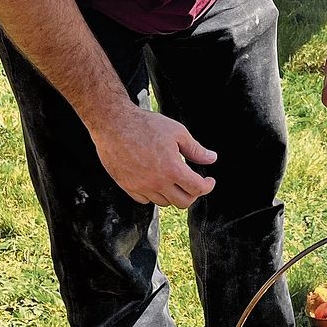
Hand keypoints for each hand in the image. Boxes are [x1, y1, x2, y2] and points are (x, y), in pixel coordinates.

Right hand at [89, 101, 216, 207]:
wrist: (114, 124)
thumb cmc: (145, 125)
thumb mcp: (177, 132)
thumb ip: (195, 149)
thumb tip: (211, 158)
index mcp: (172, 170)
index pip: (197, 189)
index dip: (207, 186)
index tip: (209, 181)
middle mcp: (157, 183)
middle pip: (183, 202)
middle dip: (193, 194)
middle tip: (194, 183)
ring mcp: (141, 187)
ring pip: (164, 202)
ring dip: (173, 194)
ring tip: (174, 180)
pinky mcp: (127, 186)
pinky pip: (145, 200)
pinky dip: (154, 195)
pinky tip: (157, 182)